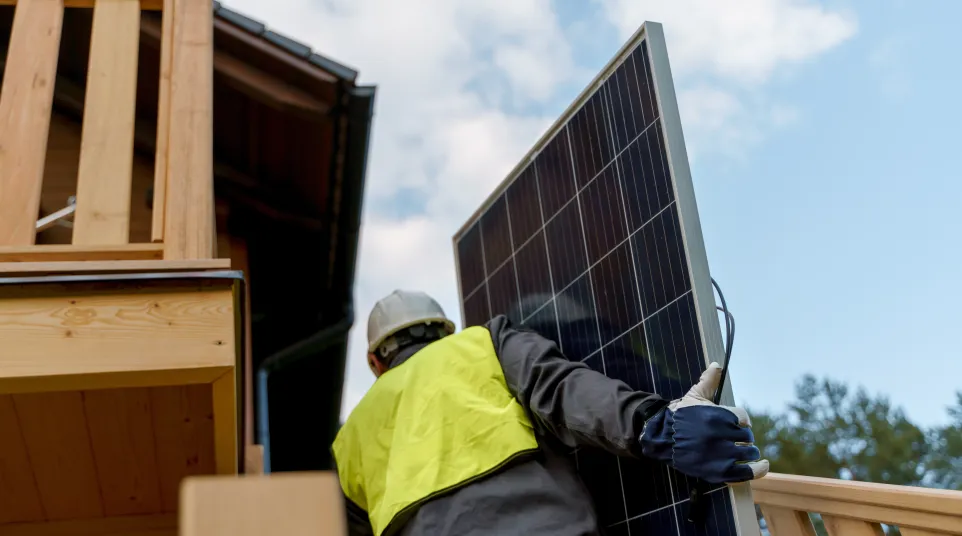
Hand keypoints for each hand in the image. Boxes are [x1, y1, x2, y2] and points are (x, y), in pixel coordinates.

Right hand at [639, 362, 768, 483]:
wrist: (661, 437)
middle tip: (732, 438)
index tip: (734, 424)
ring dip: (747, 452)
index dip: (739, 421)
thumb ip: (708, 380)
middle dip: (742, 437)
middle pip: (747, 437)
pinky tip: (763, 465)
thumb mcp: (694, 395)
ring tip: (741, 451)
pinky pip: (746, 472)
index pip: (743, 418)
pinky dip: (758, 469)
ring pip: (748, 453)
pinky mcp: (719, 471)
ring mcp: (721, 455)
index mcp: (718, 415)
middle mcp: (721, 435)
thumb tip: (717, 365)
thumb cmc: (679, 416)